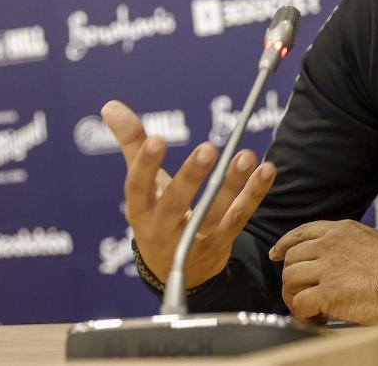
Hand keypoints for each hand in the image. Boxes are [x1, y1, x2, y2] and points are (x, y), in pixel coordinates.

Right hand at [102, 100, 276, 289]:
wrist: (179, 271)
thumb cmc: (157, 214)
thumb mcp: (142, 186)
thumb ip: (131, 144)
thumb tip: (110, 106)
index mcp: (140, 210)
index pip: (137, 187)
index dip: (145, 165)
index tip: (156, 139)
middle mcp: (163, 228)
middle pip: (175, 204)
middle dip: (191, 177)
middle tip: (208, 148)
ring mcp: (194, 240)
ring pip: (213, 214)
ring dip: (231, 185)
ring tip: (245, 156)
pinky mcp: (221, 243)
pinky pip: (239, 218)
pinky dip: (254, 194)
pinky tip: (267, 170)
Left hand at [269, 220, 377, 323]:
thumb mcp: (371, 240)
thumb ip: (349, 244)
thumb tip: (336, 258)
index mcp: (341, 230)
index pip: (301, 233)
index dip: (284, 245)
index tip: (276, 254)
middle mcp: (330, 244)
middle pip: (291, 258)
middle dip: (291, 278)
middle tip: (301, 293)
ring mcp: (328, 267)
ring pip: (290, 280)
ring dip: (294, 296)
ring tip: (309, 308)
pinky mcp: (329, 292)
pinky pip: (299, 302)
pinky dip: (303, 313)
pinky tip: (317, 317)